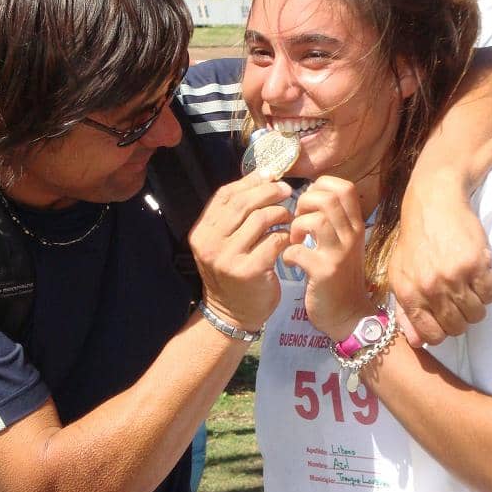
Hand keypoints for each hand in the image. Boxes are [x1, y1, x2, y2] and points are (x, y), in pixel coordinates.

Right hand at [189, 172, 292, 331]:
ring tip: (289, 216)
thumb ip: (235, 216)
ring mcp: (226, 258)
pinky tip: (289, 238)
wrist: (232, 315)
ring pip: (260, 219)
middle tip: (287, 191)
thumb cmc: (233, 274)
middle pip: (243, 203)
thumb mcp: (224, 243)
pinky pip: (273, 241)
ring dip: (280, 213)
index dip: (250, 181)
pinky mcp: (247, 271)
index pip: (225, 195)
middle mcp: (209, 243)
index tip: (271, 176)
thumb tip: (262, 177)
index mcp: (202, 232)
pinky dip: (285, 235)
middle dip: (269, 192)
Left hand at [281, 177, 373, 340]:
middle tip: (297, 221)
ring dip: (296, 227)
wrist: (349, 315)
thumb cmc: (338, 277)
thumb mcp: (342, 244)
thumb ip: (331, 221)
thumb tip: (309, 197)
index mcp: (355, 225)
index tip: (307, 203)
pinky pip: (300, 251)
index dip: (320, 187)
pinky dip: (288, 253)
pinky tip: (290, 261)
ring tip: (294, 240)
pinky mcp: (325, 272)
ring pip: (316, 220)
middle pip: (328, 198)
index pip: (344, 187)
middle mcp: (351, 235)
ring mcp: (340, 253)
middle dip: (304, 203)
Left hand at [389, 173, 491, 345]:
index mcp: (409, 293)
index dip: (442, 332)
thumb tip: (418, 343)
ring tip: (468, 287)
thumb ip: (405, 310)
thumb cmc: (414, 241)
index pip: (432, 335)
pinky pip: (491, 294)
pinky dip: (488, 289)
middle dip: (460, 319)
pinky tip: (477, 275)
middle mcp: (430, 288)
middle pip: (457, 327)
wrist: (432, 203)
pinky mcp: (476, 263)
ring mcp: (454, 276)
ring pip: (477, 313)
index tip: (444, 319)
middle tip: (459, 301)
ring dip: (476, 305)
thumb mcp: (399, 274)